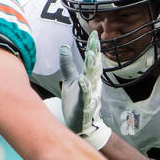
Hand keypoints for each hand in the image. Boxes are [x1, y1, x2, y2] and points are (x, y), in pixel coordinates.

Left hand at [56, 31, 110, 149]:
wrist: (81, 126)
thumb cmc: (77, 102)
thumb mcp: (71, 80)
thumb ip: (68, 64)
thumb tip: (64, 46)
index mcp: (89, 78)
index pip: (91, 60)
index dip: (93, 47)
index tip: (94, 33)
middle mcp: (91, 85)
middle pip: (94, 67)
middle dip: (94, 53)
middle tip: (95, 40)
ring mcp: (89, 96)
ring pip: (92, 79)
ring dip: (92, 68)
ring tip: (91, 55)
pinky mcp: (84, 107)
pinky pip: (86, 97)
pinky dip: (85, 88)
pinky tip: (82, 80)